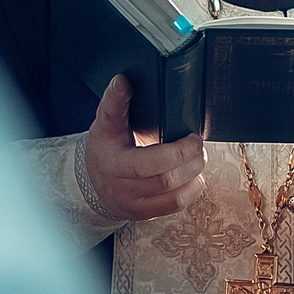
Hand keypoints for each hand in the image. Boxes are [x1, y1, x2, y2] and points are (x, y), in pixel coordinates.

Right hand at [81, 74, 205, 222]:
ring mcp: (130, 200)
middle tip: (196, 141)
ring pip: (171, 188)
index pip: (112, 122)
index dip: (119, 101)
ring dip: (193, 170)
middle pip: (159, 170)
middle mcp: (115, 178)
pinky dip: (192, 188)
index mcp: (107, 151)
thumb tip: (122, 80)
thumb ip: (115, 105)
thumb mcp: (106, 126)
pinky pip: (175, 204)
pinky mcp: (143, 213)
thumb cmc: (108, 150)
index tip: (126, 83)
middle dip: (186, 153)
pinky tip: (193, 176)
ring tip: (197, 157)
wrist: (96, 186)